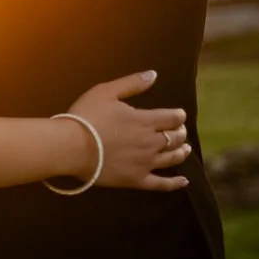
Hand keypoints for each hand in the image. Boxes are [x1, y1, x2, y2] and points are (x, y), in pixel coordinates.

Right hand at [66, 70, 190, 191]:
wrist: (72, 146)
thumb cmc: (87, 116)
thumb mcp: (106, 91)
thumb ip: (132, 83)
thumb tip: (154, 74)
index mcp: (145, 120)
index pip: (173, 118)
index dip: (179, 115)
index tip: (179, 115)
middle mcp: (151, 142)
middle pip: (176, 138)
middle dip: (180, 132)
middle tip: (180, 131)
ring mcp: (145, 163)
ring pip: (172, 158)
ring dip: (182, 152)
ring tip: (186, 149)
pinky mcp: (137, 180)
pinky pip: (162, 184)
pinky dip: (175, 183)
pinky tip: (184, 181)